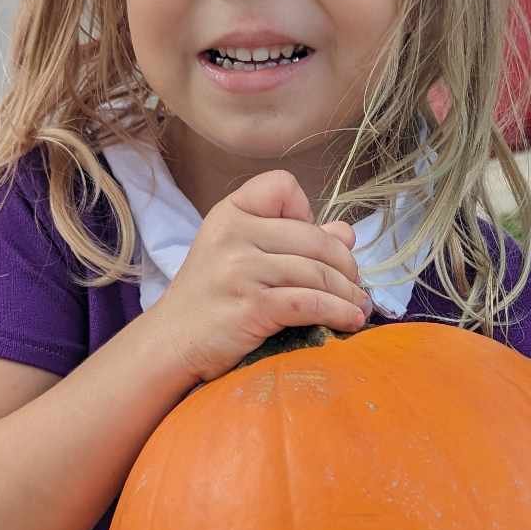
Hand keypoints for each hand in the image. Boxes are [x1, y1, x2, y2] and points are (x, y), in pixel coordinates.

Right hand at [155, 169, 372, 385]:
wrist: (170, 343)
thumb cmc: (210, 299)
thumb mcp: (241, 255)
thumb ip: (292, 238)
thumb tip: (347, 234)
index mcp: (230, 213)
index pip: (283, 186)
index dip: (305, 211)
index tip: (309, 242)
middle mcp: (234, 235)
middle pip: (315, 237)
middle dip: (345, 264)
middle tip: (355, 283)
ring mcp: (241, 271)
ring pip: (317, 273)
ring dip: (348, 293)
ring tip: (359, 306)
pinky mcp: (252, 307)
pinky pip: (311, 303)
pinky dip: (339, 312)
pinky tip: (350, 320)